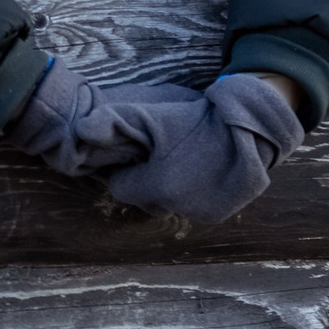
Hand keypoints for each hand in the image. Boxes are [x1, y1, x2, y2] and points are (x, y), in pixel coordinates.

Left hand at [8, 58, 304, 222]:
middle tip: (162, 152)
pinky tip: (198, 167)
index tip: (141, 150)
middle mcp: (177, 208)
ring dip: (169, 186)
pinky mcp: (219, 213)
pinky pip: (192, 206)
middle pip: (144, 197)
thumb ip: (111, 122)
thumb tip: (79, 131)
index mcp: (156, 188)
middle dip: (146, 178)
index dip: (127, 167)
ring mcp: (201, 213)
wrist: (249, 125)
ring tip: (181, 157)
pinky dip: (191, 191)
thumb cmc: (195, 119)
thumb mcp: (149, 115)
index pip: (121, 187)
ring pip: (167, 203)